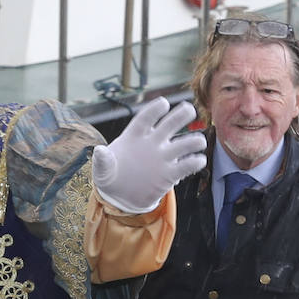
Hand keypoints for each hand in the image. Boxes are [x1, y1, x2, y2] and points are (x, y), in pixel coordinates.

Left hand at [91, 97, 206, 212]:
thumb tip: (99, 150)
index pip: (146, 119)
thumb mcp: (103, 170)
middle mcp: (152, 142)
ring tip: (198, 142)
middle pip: (168, 125)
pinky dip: (194, 162)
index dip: (154, 110)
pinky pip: (185, 165)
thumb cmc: (111, 175)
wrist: (120, 195)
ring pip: (182, 144)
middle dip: (179, 116)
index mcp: (135, 136)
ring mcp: (163, 156)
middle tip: (189, 110)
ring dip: (192, 141)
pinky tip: (199, 161)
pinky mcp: (170, 173)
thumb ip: (102, 160)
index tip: (164, 103)